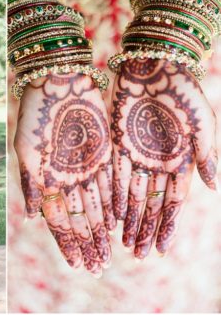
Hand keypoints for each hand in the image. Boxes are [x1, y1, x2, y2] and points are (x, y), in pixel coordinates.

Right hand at [14, 73, 113, 275]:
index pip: (59, 220)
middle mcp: (66, 178)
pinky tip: (117, 225)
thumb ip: (31, 183)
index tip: (78, 265)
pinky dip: (113, 207)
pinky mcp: (101, 155)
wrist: (58, 82)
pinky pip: (109, 187)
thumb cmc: (37, 114)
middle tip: (97, 268)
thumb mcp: (28, 149)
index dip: (68, 243)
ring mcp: (83, 168)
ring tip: (109, 255)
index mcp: (46, 179)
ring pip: (96, 208)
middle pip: (80, 219)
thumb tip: (31, 218)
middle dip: (87, 244)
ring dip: (101, 232)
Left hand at [111, 59, 216, 258]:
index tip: (160, 250)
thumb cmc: (182, 91)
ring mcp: (136, 154)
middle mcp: (156, 162)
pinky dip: (111, 195)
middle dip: (143, 230)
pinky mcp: (116, 144)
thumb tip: (211, 187)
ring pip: (129, 195)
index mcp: (179, 161)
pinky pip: (113, 175)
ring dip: (126, 219)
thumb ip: (205, 155)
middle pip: (148, 204)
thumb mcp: (201, 124)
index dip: (165, 226)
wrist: (153, 64)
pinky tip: (108, 214)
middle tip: (136, 255)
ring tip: (120, 243)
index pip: (171, 203)